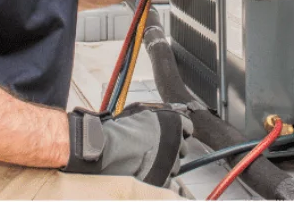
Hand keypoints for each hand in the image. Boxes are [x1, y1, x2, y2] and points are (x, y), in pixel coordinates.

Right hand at [64, 103, 192, 185]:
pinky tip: (152, 174)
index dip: (179, 131)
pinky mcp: (163, 181)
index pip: (188, 127)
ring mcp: (171, 163)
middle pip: (182, 148)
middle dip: (172, 149)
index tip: (172, 134)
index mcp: (174, 122)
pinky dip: (164, 180)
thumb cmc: (120, 129)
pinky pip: (171, 183)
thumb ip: (161, 113)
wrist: (105, 149)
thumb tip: (175, 110)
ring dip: (167, 164)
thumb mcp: (143, 113)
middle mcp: (177, 142)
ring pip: (176, 166)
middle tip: (156, 149)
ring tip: (148, 161)